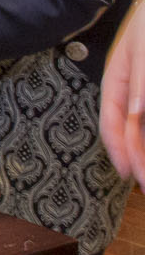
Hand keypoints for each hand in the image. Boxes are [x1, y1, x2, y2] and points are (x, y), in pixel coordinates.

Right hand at [102, 0, 144, 180]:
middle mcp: (129, 91)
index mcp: (117, 80)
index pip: (112, 122)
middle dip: (136, 159)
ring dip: (143, 151)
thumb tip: (136, 111)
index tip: (129, 174)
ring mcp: (141, 93)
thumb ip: (141, 80)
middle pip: (127, 132)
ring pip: (139, 128)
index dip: (120, 151)